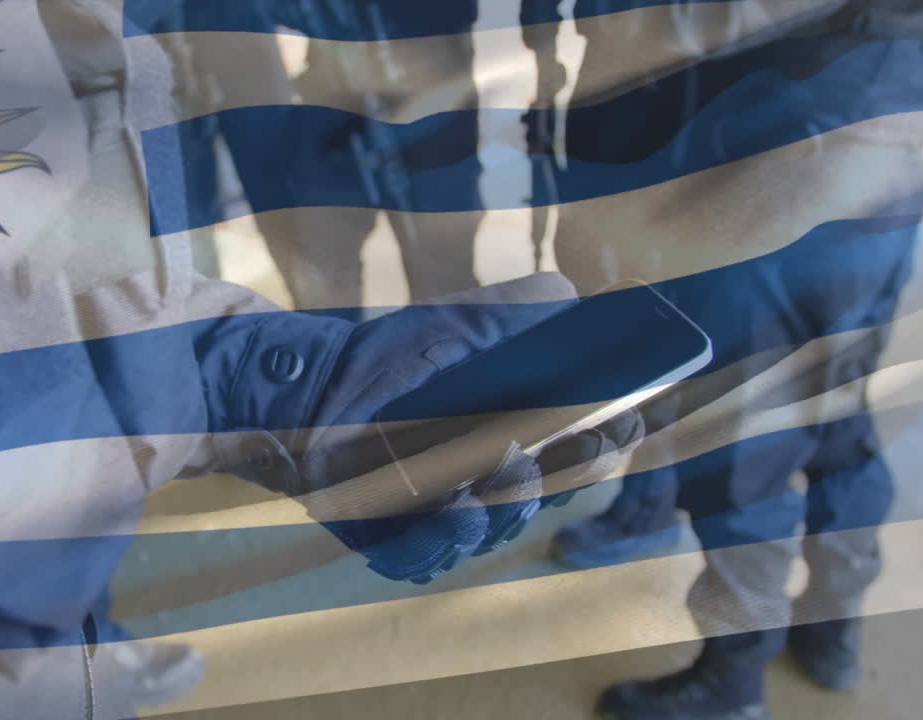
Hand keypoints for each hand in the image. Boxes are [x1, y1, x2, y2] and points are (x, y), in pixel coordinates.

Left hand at [204, 274, 642, 581]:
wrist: (309, 383)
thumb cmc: (390, 353)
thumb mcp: (459, 321)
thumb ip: (518, 309)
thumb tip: (575, 299)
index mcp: (519, 432)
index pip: (579, 448)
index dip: (602, 442)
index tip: (614, 427)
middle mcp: (490, 480)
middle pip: (542, 498)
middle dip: (546, 485)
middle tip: (529, 462)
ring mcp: (447, 515)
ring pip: (491, 534)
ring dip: (492, 516)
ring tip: (476, 493)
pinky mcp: (397, 541)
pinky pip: (427, 559)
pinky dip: (439, 543)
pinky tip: (444, 516)